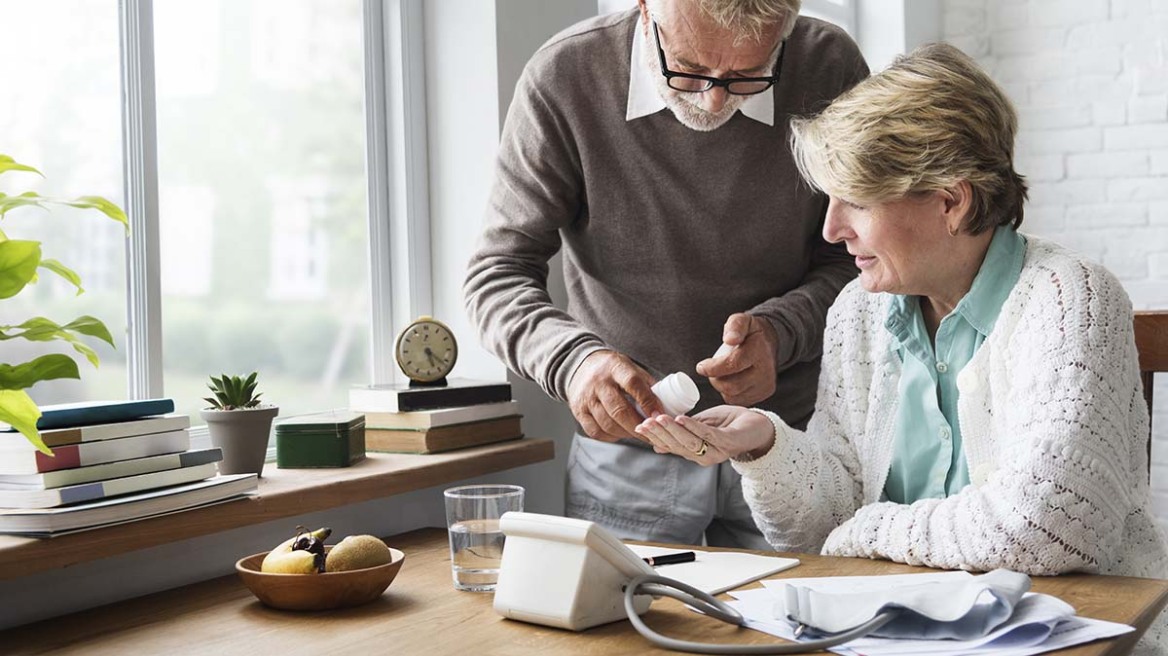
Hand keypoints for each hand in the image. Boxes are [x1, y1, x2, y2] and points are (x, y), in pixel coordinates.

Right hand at [567, 350, 662, 442]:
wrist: (580, 366)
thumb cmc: (612, 370)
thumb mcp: (630, 367)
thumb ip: (646, 384)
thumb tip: (666, 405)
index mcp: (615, 367)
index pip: (633, 384)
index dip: (647, 401)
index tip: (659, 415)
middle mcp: (598, 383)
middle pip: (619, 410)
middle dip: (638, 426)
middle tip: (653, 434)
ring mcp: (586, 398)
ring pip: (608, 424)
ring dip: (626, 433)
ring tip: (638, 434)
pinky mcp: (578, 411)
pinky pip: (596, 432)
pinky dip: (611, 437)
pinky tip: (620, 433)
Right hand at [634, 405, 774, 464]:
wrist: (758, 426)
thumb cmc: (728, 424)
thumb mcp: (700, 427)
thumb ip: (680, 433)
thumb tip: (655, 445)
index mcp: (695, 453)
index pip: (670, 447)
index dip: (655, 437)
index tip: (639, 426)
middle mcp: (704, 457)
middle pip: (677, 446)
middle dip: (660, 433)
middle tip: (644, 422)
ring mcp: (717, 451)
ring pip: (689, 442)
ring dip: (672, 430)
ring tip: (659, 418)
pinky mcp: (729, 441)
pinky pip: (707, 434)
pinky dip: (693, 426)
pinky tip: (680, 417)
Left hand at [696, 313, 778, 405]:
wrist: (769, 344)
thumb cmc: (751, 333)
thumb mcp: (743, 320)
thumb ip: (735, 326)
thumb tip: (729, 339)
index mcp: (759, 350)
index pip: (733, 364)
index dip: (713, 368)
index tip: (701, 367)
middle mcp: (766, 370)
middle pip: (732, 385)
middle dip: (715, 379)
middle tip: (710, 370)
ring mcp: (766, 384)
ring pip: (734, 395)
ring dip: (721, 386)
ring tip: (721, 374)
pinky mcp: (764, 393)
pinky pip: (739, 400)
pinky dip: (729, 393)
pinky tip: (730, 380)